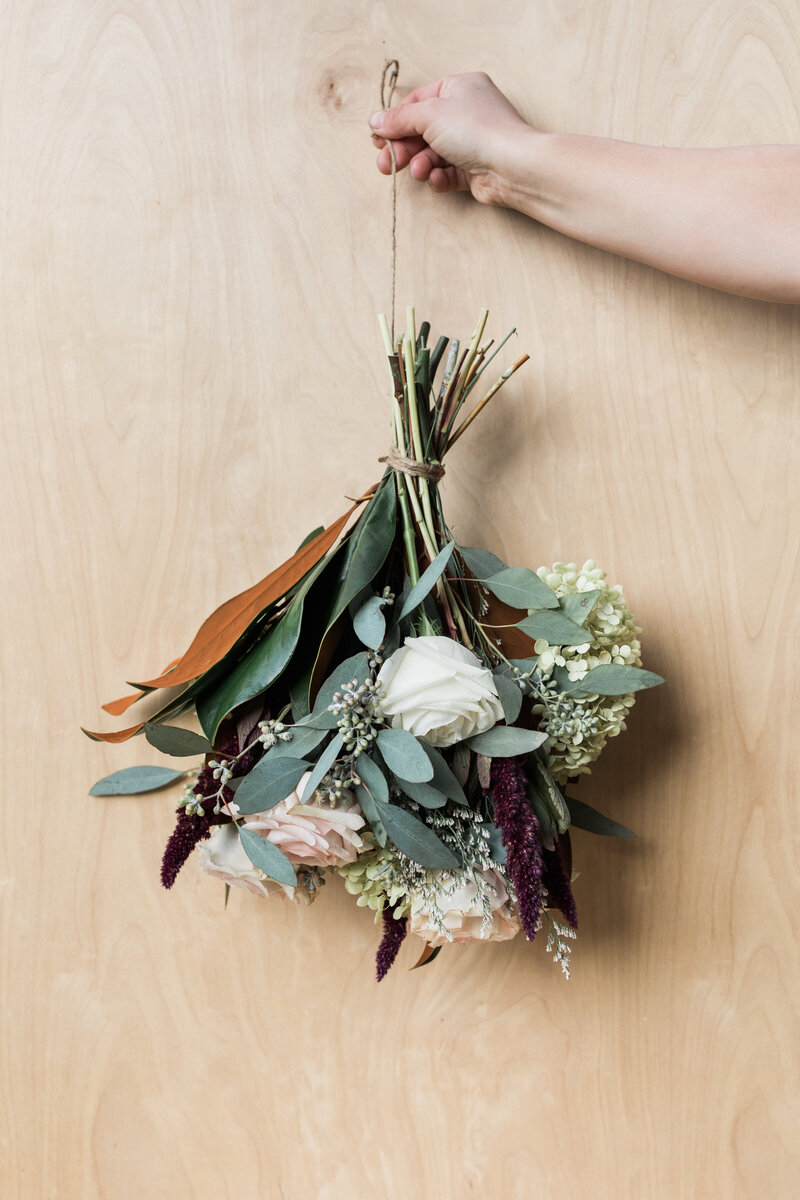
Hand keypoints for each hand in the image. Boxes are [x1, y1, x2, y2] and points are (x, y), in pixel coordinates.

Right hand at [369, 72, 530, 204]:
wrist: (512, 166)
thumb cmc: (478, 130)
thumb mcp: (429, 115)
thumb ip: (399, 119)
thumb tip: (375, 120)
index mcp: (459, 88)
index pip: (418, 102)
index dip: (396, 120)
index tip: (378, 138)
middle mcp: (466, 112)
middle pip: (422, 130)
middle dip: (403, 148)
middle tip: (386, 163)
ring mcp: (471, 142)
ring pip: (433, 154)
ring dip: (420, 164)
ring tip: (418, 171)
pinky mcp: (474, 169)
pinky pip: (447, 172)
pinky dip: (438, 177)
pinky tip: (436, 179)